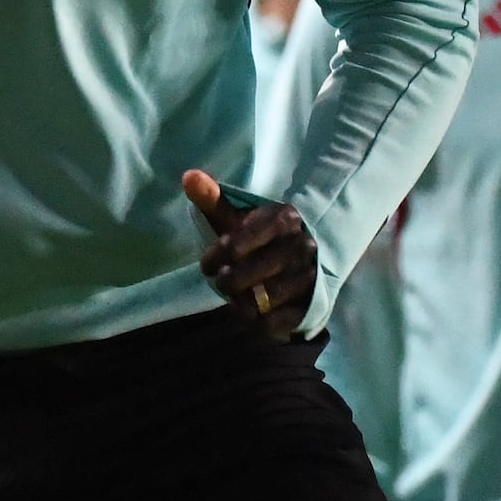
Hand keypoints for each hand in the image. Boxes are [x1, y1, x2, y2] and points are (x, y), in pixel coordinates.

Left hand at [178, 170, 316, 336]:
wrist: (311, 261)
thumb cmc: (263, 238)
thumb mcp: (241, 217)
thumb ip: (214, 199)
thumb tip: (188, 176)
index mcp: (283, 219)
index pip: (235, 245)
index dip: (214, 259)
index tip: (208, 264)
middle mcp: (300, 248)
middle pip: (241, 277)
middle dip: (225, 282)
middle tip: (223, 281)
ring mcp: (308, 278)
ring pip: (256, 303)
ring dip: (239, 303)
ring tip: (238, 296)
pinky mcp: (310, 307)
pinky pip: (271, 323)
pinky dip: (257, 321)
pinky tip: (254, 311)